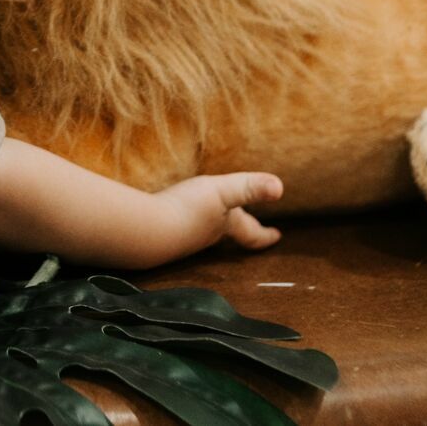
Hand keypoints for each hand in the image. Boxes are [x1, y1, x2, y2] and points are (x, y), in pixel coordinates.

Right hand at [153, 172, 283, 259]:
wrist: (145, 230)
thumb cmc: (186, 210)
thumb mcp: (221, 193)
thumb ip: (248, 188)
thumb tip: (281, 188)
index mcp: (224, 225)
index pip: (250, 233)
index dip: (264, 235)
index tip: (277, 236)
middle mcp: (205, 235)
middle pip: (227, 233)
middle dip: (239, 230)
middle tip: (248, 230)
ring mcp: (182, 238)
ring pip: (203, 231)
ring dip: (212, 226)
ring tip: (214, 219)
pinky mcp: (161, 235)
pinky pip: (179, 227)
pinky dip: (185, 222)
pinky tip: (175, 215)